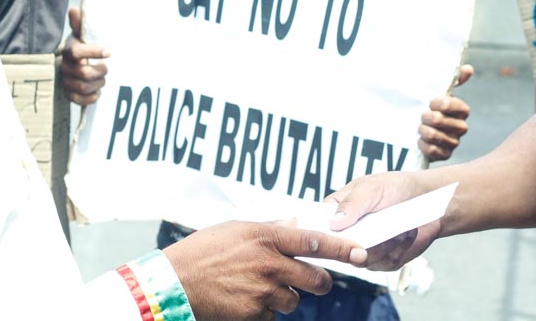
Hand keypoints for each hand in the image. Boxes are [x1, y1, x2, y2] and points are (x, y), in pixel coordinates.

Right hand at [60, 6, 108, 105]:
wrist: (75, 64)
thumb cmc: (82, 46)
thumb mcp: (81, 34)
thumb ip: (79, 23)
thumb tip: (73, 9)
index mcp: (69, 51)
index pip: (77, 53)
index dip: (93, 52)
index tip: (109, 52)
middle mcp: (65, 67)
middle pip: (84, 73)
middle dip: (100, 72)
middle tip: (107, 69)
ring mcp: (66, 81)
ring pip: (83, 87)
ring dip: (98, 84)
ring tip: (103, 79)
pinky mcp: (69, 94)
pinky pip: (79, 100)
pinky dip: (91, 98)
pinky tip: (97, 91)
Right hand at [164, 220, 366, 320]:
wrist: (174, 282)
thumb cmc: (203, 251)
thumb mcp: (237, 229)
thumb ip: (270, 229)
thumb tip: (295, 224)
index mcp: (267, 238)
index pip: (315, 241)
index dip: (342, 248)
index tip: (360, 252)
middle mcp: (270, 265)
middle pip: (315, 279)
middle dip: (320, 282)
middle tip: (317, 281)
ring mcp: (263, 292)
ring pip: (293, 301)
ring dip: (284, 297)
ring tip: (258, 287)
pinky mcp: (253, 315)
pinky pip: (272, 316)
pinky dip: (264, 311)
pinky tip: (244, 300)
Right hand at [326, 172, 439, 271]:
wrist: (427, 201)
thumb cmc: (394, 188)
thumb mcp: (371, 187)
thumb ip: (353, 203)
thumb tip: (334, 223)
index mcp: (338, 212)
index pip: (319, 228)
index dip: (321, 235)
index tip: (334, 233)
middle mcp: (348, 234)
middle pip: (339, 250)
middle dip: (359, 243)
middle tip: (375, 233)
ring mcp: (365, 250)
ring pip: (364, 260)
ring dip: (385, 244)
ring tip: (399, 227)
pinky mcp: (384, 260)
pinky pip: (385, 263)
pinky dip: (399, 248)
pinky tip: (406, 234)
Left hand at [419, 64, 472, 161]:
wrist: (415, 126)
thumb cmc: (429, 106)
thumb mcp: (438, 91)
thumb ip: (453, 80)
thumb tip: (469, 69)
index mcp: (461, 110)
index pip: (457, 107)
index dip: (443, 104)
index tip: (430, 102)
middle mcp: (460, 127)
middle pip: (445, 122)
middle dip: (430, 118)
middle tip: (422, 115)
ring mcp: (453, 142)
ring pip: (438, 136)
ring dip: (425, 131)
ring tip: (419, 127)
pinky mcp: (444, 155)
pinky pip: (434, 151)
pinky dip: (424, 145)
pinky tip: (419, 140)